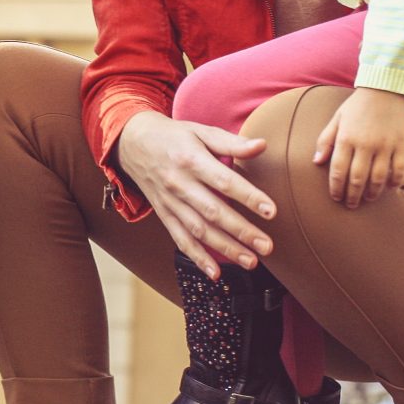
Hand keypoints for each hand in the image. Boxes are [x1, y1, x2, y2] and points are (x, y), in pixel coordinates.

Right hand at [114, 110, 277, 278]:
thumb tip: (262, 145)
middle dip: (242, 231)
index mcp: (191, 160)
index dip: (248, 197)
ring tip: (250, 261)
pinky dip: (197, 258)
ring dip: (225, 248)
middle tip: (267, 246)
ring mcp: (170, 202)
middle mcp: (179, 184)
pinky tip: (215, 273)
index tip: (271, 211)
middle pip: (213, 212)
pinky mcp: (164, 215)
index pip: (224, 182)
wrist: (132, 143)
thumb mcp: (200, 131)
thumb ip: (231, 142)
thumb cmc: (173, 136)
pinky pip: (180, 239)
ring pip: (199, 230)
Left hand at [312, 88, 403, 206]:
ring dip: (372, 193)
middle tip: (350, 205)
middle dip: (352, 195)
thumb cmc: (357, 105)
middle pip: (357, 178)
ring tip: (367, 199)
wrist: (386, 88)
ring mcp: (386, 145)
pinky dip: (394, 182)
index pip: (338, 170)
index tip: (335, 197)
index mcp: (346, 138)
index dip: (336, 188)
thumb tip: (317, 162)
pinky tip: (389, 189)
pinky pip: (399, 170)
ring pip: (378, 178)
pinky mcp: (403, 144)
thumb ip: (326, 140)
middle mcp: (365, 144)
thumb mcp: (337, 119)